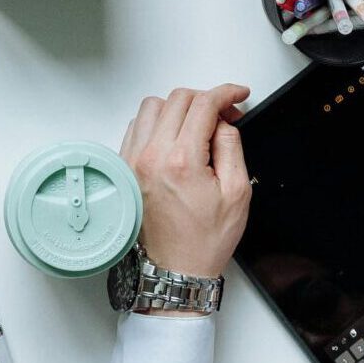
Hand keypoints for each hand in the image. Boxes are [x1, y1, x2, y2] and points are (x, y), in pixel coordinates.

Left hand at [121, 84, 251, 281]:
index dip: (226, 93)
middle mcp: (151, 156)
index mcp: (181, 161)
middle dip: (206, 99)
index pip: (203, 104)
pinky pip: (136, 126)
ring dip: (178, 108)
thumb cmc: (203, 240)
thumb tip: (223, 122)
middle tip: (225, 115)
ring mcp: (133, 161)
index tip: (238, 95)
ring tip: (197, 126)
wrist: (176, 269)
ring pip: (152, 107)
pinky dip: (156, 122)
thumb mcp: (237, 192)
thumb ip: (231, 147)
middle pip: (177, 99)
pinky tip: (173, 137)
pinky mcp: (125, 168)